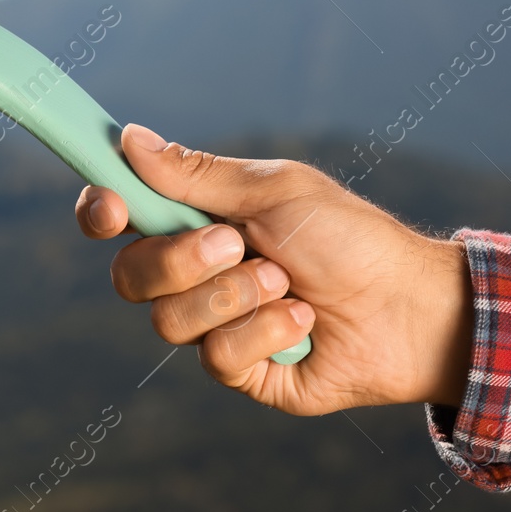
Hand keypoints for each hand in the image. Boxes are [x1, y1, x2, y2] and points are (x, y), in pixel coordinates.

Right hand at [76, 124, 473, 414]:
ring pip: (168, 322)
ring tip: (287, 283)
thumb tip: (130, 138)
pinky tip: (302, 321)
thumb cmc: (349, 238)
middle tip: (238, 243)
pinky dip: (265, 332)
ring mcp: (215, 326)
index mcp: (197, 221)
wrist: (410, 305)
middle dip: (181, 261)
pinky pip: (216, 359)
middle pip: (130, 276)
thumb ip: (198, 174)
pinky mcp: (241, 373)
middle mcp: (196, 276)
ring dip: (235, 297)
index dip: (99, 212)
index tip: (110, 207)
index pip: (120, 217)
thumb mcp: (274, 192)